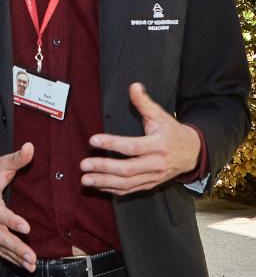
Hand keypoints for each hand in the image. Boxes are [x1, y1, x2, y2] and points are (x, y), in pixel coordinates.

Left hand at [81, 82, 200, 195]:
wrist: (192, 153)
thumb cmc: (172, 132)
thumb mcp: (161, 115)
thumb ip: (144, 102)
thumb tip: (134, 85)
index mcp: (158, 146)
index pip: (133, 146)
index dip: (112, 143)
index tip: (93, 140)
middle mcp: (156, 164)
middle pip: (128, 169)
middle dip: (104, 167)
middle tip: (83, 164)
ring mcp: (153, 177)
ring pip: (127, 184)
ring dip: (104, 182)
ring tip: (85, 179)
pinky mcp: (150, 185)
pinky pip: (130, 190)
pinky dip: (113, 190)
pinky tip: (98, 186)